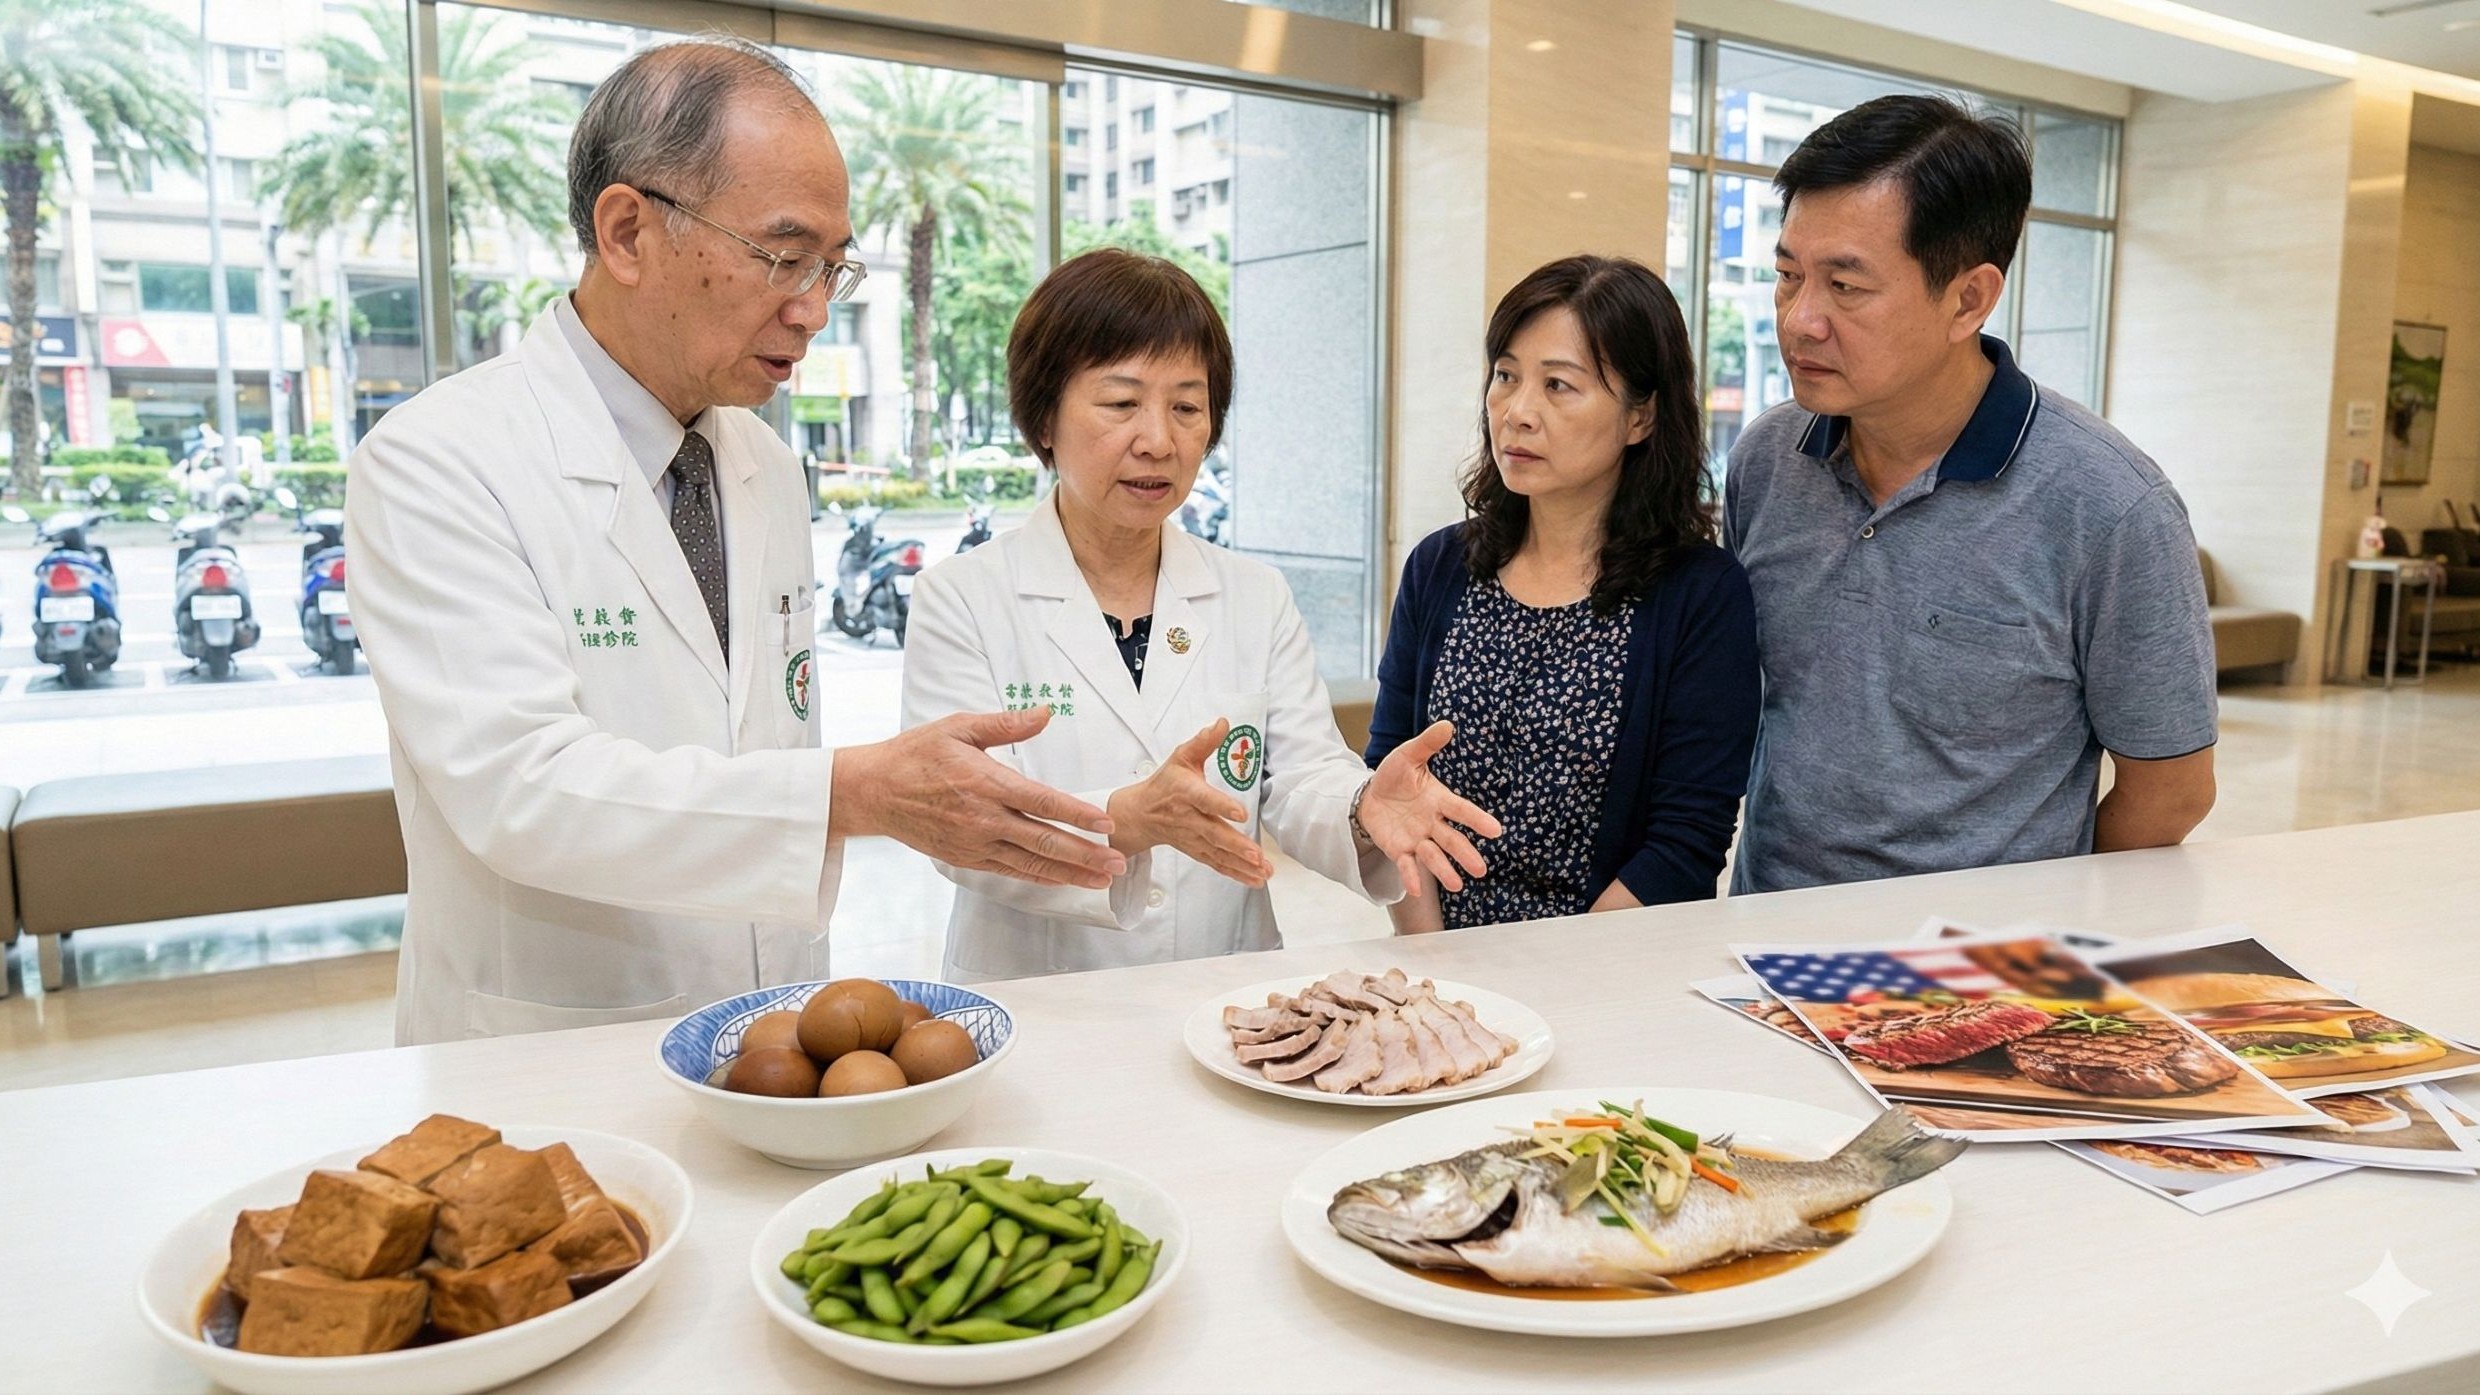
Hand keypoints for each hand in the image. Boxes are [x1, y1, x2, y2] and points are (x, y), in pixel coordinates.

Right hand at [831, 708, 1125, 888]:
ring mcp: (976, 844)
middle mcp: (984, 819)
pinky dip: (1041, 878)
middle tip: (1119, 861)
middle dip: (1086, 854)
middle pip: (1045, 841)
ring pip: (1032, 864)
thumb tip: (1045, 713)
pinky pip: (1012, 871)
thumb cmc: (916, 755)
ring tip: (1102, 877)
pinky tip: (1064, 880)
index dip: (1078, 815)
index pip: (1043, 802)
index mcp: (986, 783)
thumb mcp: (958, 728)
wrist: (873, 791)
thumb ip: (1006, 724)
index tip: (1106, 824)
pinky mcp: (967, 859)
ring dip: (1071, 873)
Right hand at [1107, 719, 1271, 886]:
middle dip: (1236, 846)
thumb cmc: (1166, 783)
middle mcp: (1190, 819)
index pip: (1205, 800)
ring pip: (1218, 854)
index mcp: (1187, 793)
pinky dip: (1235, 874)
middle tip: (1256, 854)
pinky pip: (1217, 864)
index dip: (1221, 806)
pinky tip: (1255, 879)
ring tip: (1263, 871)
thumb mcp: (1182, 757)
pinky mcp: (1197, 851)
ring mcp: (1193, 838)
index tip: (1240, 813)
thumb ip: (1204, 742)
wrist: (1140, 813)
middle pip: (1214, 833)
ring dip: (1241, 865)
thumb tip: (1224, 723)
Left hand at [1360, 720, 1502, 894]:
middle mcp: (1432, 822)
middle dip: (1464, 854)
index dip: (1477, 820)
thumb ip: (1427, 744)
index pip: (1460, 810)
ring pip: (1433, 856)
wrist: (1370, 796)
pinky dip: (1412, 877)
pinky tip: (1416, 889)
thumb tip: (1447, 724)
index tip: (1495, 830)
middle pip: (1451, 839)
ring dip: (1444, 870)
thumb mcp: (1408, 756)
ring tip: (1456, 885)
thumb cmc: (1395, 776)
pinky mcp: (1399, 850)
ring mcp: (1417, 839)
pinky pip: (1407, 865)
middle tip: (1480, 869)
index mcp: (1438, 800)